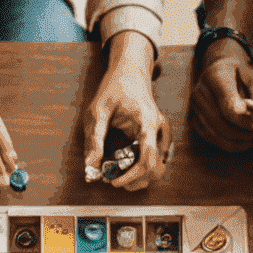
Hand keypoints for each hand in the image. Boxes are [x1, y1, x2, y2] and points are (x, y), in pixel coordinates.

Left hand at [82, 38, 170, 189]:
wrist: (130, 70)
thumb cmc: (114, 87)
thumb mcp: (97, 112)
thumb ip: (94, 141)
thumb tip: (90, 168)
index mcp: (147, 123)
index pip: (147, 160)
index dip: (131, 177)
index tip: (114, 182)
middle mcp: (159, 129)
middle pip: (156, 169)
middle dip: (136, 180)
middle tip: (116, 180)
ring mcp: (162, 132)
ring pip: (159, 167)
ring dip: (140, 177)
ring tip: (120, 173)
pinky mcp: (160, 135)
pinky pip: (157, 159)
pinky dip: (143, 167)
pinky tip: (127, 164)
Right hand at [188, 44, 252, 152]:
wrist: (222, 67)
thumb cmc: (243, 71)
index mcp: (215, 75)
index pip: (227, 105)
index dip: (244, 119)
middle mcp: (200, 92)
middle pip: (220, 123)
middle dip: (243, 132)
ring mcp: (194, 107)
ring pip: (215, 134)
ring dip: (238, 141)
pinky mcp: (194, 119)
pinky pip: (211, 138)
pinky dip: (229, 144)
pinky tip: (245, 141)